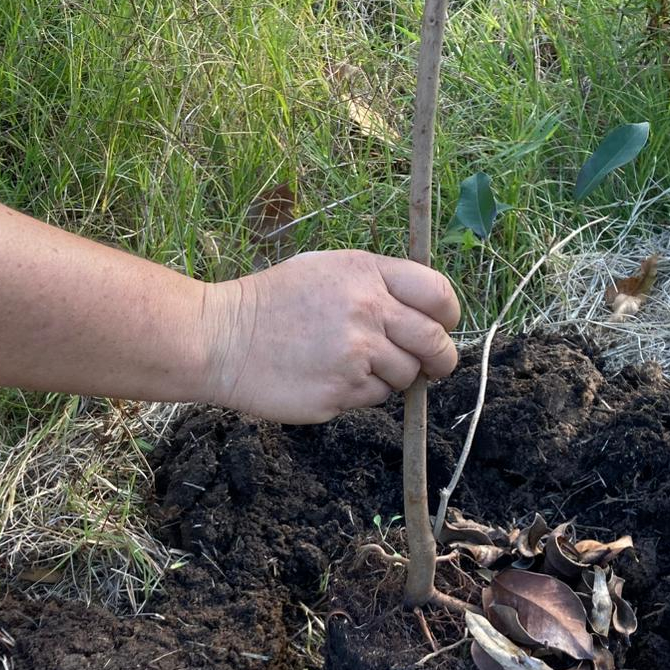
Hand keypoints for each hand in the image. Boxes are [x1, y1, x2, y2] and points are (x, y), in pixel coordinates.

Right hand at [201, 250, 460, 422]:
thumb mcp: (326, 270)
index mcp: (367, 273)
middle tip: (431, 366)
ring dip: (390, 377)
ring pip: (406, 377)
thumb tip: (423, 313)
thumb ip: (376, 284)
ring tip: (350, 365)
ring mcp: (357, 354)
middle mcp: (368, 310)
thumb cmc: (272, 303)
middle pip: (435, 343)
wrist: (220, 339)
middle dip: (440, 359)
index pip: (438, 294)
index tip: (443, 327)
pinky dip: (361, 394)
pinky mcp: (342, 392)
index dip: (449, 316)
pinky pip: (375, 399)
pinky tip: (329, 378)